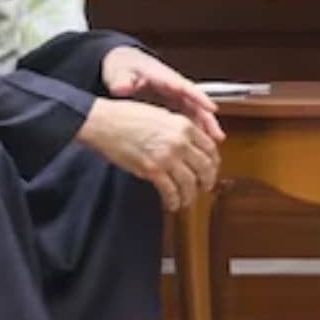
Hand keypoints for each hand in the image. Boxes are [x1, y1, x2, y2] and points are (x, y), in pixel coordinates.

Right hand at [76, 99, 219, 211]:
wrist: (105, 123)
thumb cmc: (127, 116)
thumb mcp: (161, 115)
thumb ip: (178, 129)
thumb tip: (189, 144)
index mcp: (184, 125)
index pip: (210, 147)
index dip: (214, 162)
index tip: (211, 169)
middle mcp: (180, 141)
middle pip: (205, 167)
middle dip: (207, 181)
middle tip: (204, 187)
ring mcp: (167, 157)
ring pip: (190, 183)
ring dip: (190, 195)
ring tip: (187, 200)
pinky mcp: (152, 170)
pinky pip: (170, 191)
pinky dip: (174, 201)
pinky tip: (172, 204)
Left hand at [100, 47, 224, 142]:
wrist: (123, 64)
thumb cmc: (124, 67)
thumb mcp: (120, 72)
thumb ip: (122, 80)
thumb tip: (122, 88)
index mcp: (162, 76)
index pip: (184, 87)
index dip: (198, 97)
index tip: (210, 107)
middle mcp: (173, 86)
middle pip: (195, 101)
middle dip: (207, 117)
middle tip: (217, 134)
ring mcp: (174, 95)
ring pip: (194, 110)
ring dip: (205, 125)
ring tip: (215, 141)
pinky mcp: (172, 104)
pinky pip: (187, 116)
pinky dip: (194, 128)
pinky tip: (200, 142)